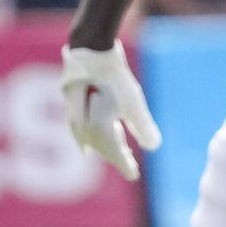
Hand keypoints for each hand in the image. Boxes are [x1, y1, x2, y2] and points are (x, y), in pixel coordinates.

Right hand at [62, 43, 160, 181]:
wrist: (90, 50)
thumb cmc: (114, 76)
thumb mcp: (134, 102)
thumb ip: (143, 126)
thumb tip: (154, 147)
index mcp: (98, 129)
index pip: (113, 153)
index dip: (124, 165)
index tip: (134, 176)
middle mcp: (82, 126)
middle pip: (101, 148)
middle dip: (115, 157)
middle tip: (130, 166)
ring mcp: (74, 116)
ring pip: (89, 139)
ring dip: (103, 146)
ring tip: (117, 149)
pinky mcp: (71, 105)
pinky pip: (80, 129)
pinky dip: (88, 137)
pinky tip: (88, 141)